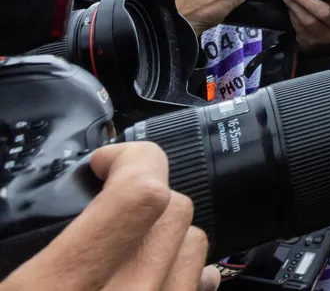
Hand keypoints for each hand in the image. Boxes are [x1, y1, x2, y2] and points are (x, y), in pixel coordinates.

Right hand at [1, 142, 219, 290]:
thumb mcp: (11, 283)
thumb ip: (26, 239)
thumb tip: (49, 198)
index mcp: (62, 287)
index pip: (139, 196)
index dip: (132, 160)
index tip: (108, 161)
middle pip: (173, 210)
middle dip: (145, 194)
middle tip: (111, 207)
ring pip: (196, 243)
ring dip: (167, 233)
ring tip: (128, 245)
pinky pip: (202, 283)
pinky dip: (182, 270)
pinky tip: (151, 275)